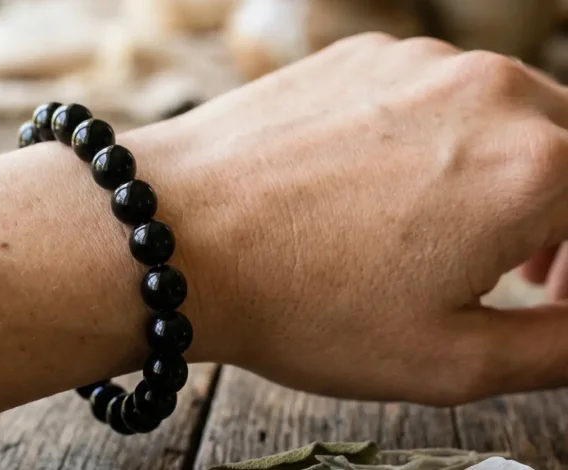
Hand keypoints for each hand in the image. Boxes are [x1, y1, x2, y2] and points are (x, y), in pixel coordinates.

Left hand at [126, 33, 567, 405]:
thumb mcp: (451, 360)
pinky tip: (394, 188)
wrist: (173, 236)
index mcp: (536, 165)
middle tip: (531, 278)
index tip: (561, 301)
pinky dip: (444, 139)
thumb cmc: (301, 305)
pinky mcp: (362, 53)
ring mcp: (419, 61)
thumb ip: (560, 348)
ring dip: (511, 174)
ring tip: (462, 236)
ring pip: (509, 114)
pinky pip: (437, 93)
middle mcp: (489, 90)